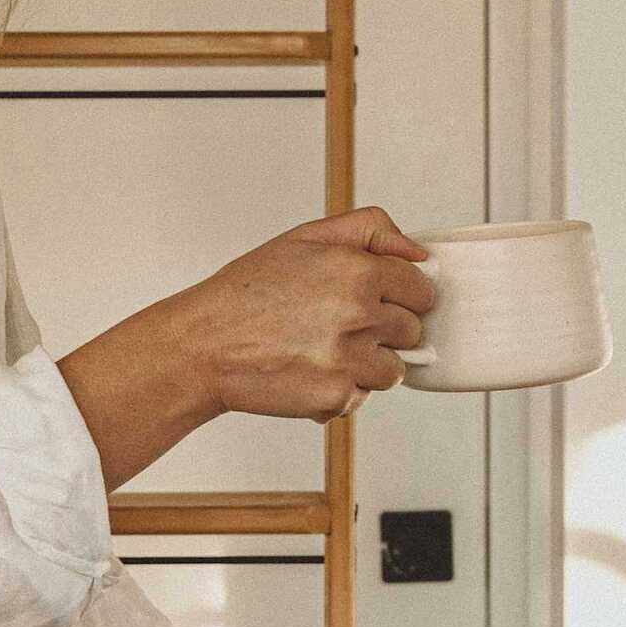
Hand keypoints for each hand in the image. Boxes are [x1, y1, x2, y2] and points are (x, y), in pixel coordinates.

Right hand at [181, 210, 436, 422]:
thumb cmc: (249, 292)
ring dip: (367, 363)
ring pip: (393, 369)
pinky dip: (340, 389)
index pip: (421, 290)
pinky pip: (361, 396)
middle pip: (412, 330)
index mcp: (359, 271)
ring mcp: (350, 360)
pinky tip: (308, 371)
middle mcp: (360, 315)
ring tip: (324, 349)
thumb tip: (419, 252)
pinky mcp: (336, 396)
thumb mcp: (306, 237)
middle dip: (384, 329)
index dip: (399, 295)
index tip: (375, 300)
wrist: (203, 345)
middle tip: (339, 324)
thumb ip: (371, 230)